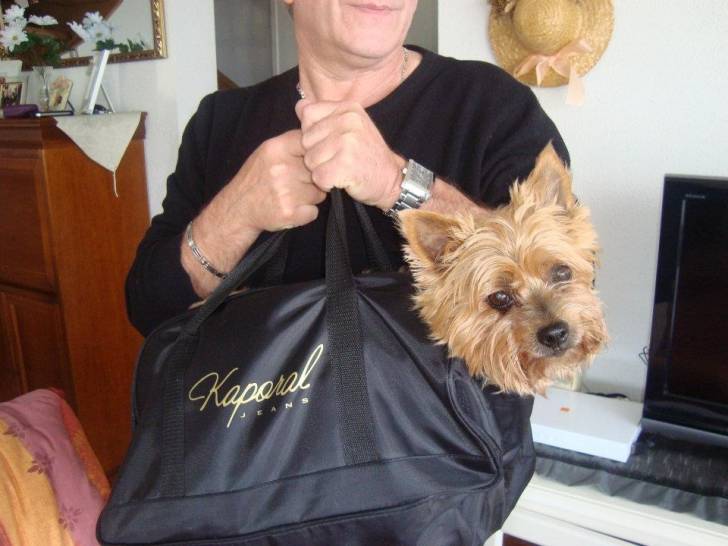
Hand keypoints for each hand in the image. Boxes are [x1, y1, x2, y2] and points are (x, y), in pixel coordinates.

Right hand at [183, 130, 325, 296]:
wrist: (237, 208)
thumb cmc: (257, 179)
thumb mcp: (268, 152)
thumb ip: (293, 143)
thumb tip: (324, 139)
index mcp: (277, 148)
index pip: (312, 144)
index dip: (314, 156)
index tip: (307, 162)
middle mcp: (281, 168)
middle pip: (319, 171)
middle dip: (313, 179)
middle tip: (295, 183)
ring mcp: (286, 192)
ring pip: (320, 193)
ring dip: (310, 197)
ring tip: (292, 196)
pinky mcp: (289, 213)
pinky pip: (314, 212)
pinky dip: (306, 213)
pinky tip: (292, 208)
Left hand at [295, 100, 403, 209]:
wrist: (390, 179)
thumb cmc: (366, 155)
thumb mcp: (350, 126)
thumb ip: (324, 115)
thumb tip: (299, 106)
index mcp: (348, 108)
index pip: (308, 114)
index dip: (312, 133)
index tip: (331, 142)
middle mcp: (348, 121)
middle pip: (306, 139)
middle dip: (316, 154)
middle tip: (337, 159)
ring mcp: (347, 142)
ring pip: (310, 159)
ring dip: (321, 170)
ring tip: (340, 169)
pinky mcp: (345, 165)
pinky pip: (318, 176)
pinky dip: (326, 184)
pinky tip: (341, 180)